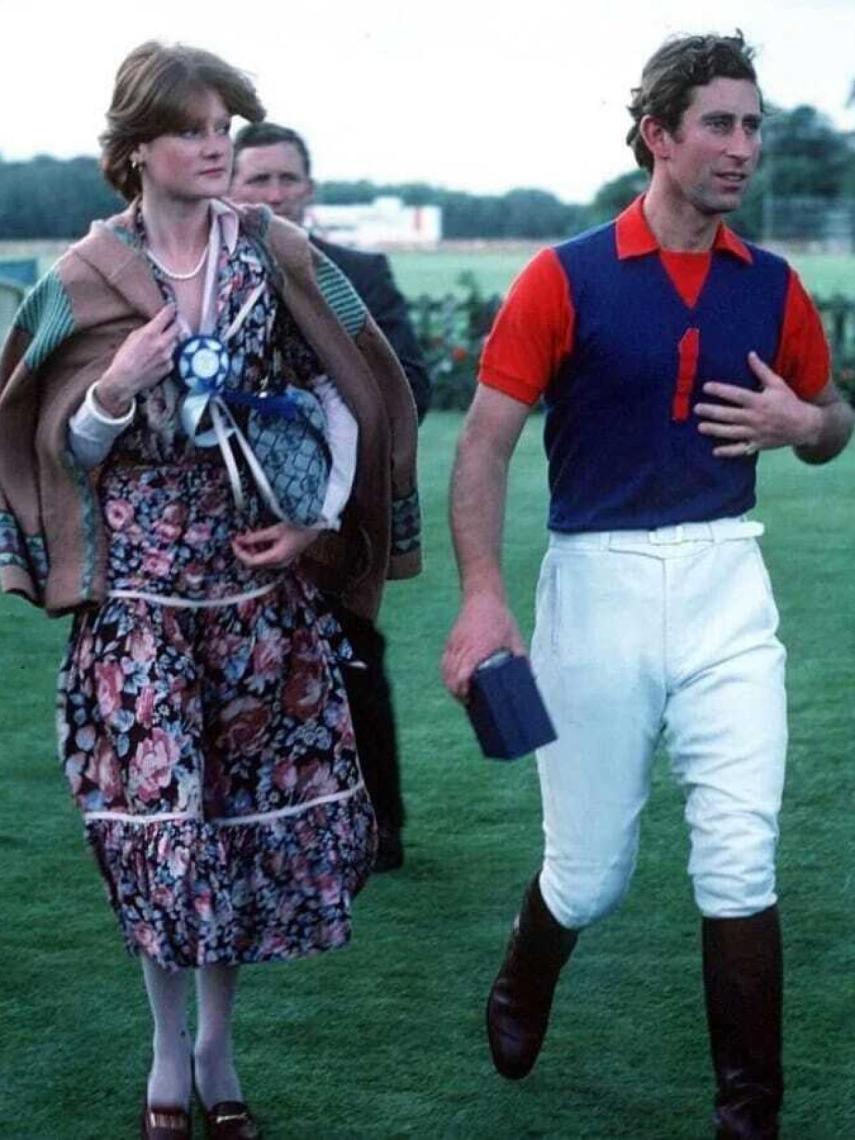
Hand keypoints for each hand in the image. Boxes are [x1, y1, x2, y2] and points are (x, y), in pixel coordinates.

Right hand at [96, 305, 179, 413]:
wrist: (125, 379)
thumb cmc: (124, 358)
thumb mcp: (132, 337)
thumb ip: (147, 329)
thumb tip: (156, 325)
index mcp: (150, 333)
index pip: (167, 315)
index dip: (171, 309)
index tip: (172, 307)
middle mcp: (162, 343)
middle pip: (178, 327)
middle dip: (176, 323)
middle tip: (173, 322)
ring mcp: (168, 356)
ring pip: (176, 342)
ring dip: (171, 340)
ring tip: (162, 343)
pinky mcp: (170, 366)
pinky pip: (173, 356)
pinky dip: (168, 354)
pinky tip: (159, 357)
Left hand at [232, 522, 319, 567]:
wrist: (315, 528)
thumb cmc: (298, 527)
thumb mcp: (275, 530)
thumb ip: (256, 536)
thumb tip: (240, 540)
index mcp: (276, 558)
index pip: (251, 561)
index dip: (239, 552)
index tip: (233, 541)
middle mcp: (278, 563)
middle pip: (254, 563)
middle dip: (244, 551)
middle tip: (239, 538)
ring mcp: (282, 562)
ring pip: (260, 561)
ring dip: (251, 550)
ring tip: (248, 536)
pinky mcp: (283, 558)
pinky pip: (267, 557)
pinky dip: (260, 549)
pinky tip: (258, 539)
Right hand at [441, 592, 526, 701]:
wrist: (483, 597)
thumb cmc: (500, 619)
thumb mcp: (514, 638)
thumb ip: (520, 658)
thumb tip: (530, 676)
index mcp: (479, 648)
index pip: (463, 673)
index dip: (463, 689)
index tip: (469, 699)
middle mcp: (464, 647)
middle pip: (451, 675)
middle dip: (457, 691)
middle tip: (468, 702)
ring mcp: (455, 644)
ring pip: (446, 670)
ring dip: (450, 684)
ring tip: (461, 695)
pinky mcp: (451, 641)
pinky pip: (444, 662)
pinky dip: (447, 674)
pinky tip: (453, 682)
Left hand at [694, 351, 821, 457]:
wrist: (805, 425)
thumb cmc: (789, 402)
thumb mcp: (778, 384)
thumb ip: (762, 371)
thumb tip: (750, 354)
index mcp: (760, 401)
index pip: (737, 395)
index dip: (721, 390)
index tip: (706, 387)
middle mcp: (756, 418)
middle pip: (730, 415)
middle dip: (712, 412)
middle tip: (696, 409)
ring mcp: (756, 433)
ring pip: (732, 433)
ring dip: (715, 430)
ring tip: (701, 427)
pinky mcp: (757, 445)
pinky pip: (741, 450)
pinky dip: (728, 451)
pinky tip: (715, 451)